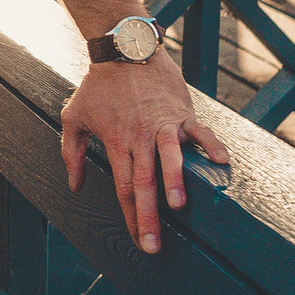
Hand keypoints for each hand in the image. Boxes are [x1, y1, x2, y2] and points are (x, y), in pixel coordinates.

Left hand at [57, 53, 229, 254]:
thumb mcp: (74, 116)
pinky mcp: (182, 112)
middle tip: (153, 245)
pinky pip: (200, 131)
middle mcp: (140, 137)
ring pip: (170, 158)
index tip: (139, 241)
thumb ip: (72, 152)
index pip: (123, 187)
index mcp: (116, 142)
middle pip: (144, 182)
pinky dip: (211, 146)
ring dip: (174, 181)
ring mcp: (163, 124)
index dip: (131, 216)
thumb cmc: (98, 86)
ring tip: (179, 206)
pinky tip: (222, 163)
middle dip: (149, 216)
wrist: (124, 49)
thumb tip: (75, 185)